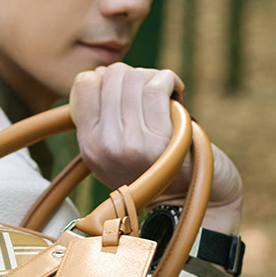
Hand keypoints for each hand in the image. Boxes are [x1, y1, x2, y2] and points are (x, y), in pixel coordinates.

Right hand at [69, 63, 243, 233]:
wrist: (192, 201)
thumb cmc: (158, 167)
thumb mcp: (117, 152)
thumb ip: (104, 121)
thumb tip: (100, 75)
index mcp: (89, 147)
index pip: (83, 84)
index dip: (108, 78)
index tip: (126, 92)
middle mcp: (104, 146)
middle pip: (112, 75)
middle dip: (136, 77)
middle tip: (151, 97)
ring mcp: (131, 144)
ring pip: (136, 77)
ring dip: (155, 79)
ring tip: (165, 99)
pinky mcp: (160, 140)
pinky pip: (158, 85)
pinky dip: (171, 81)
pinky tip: (177, 93)